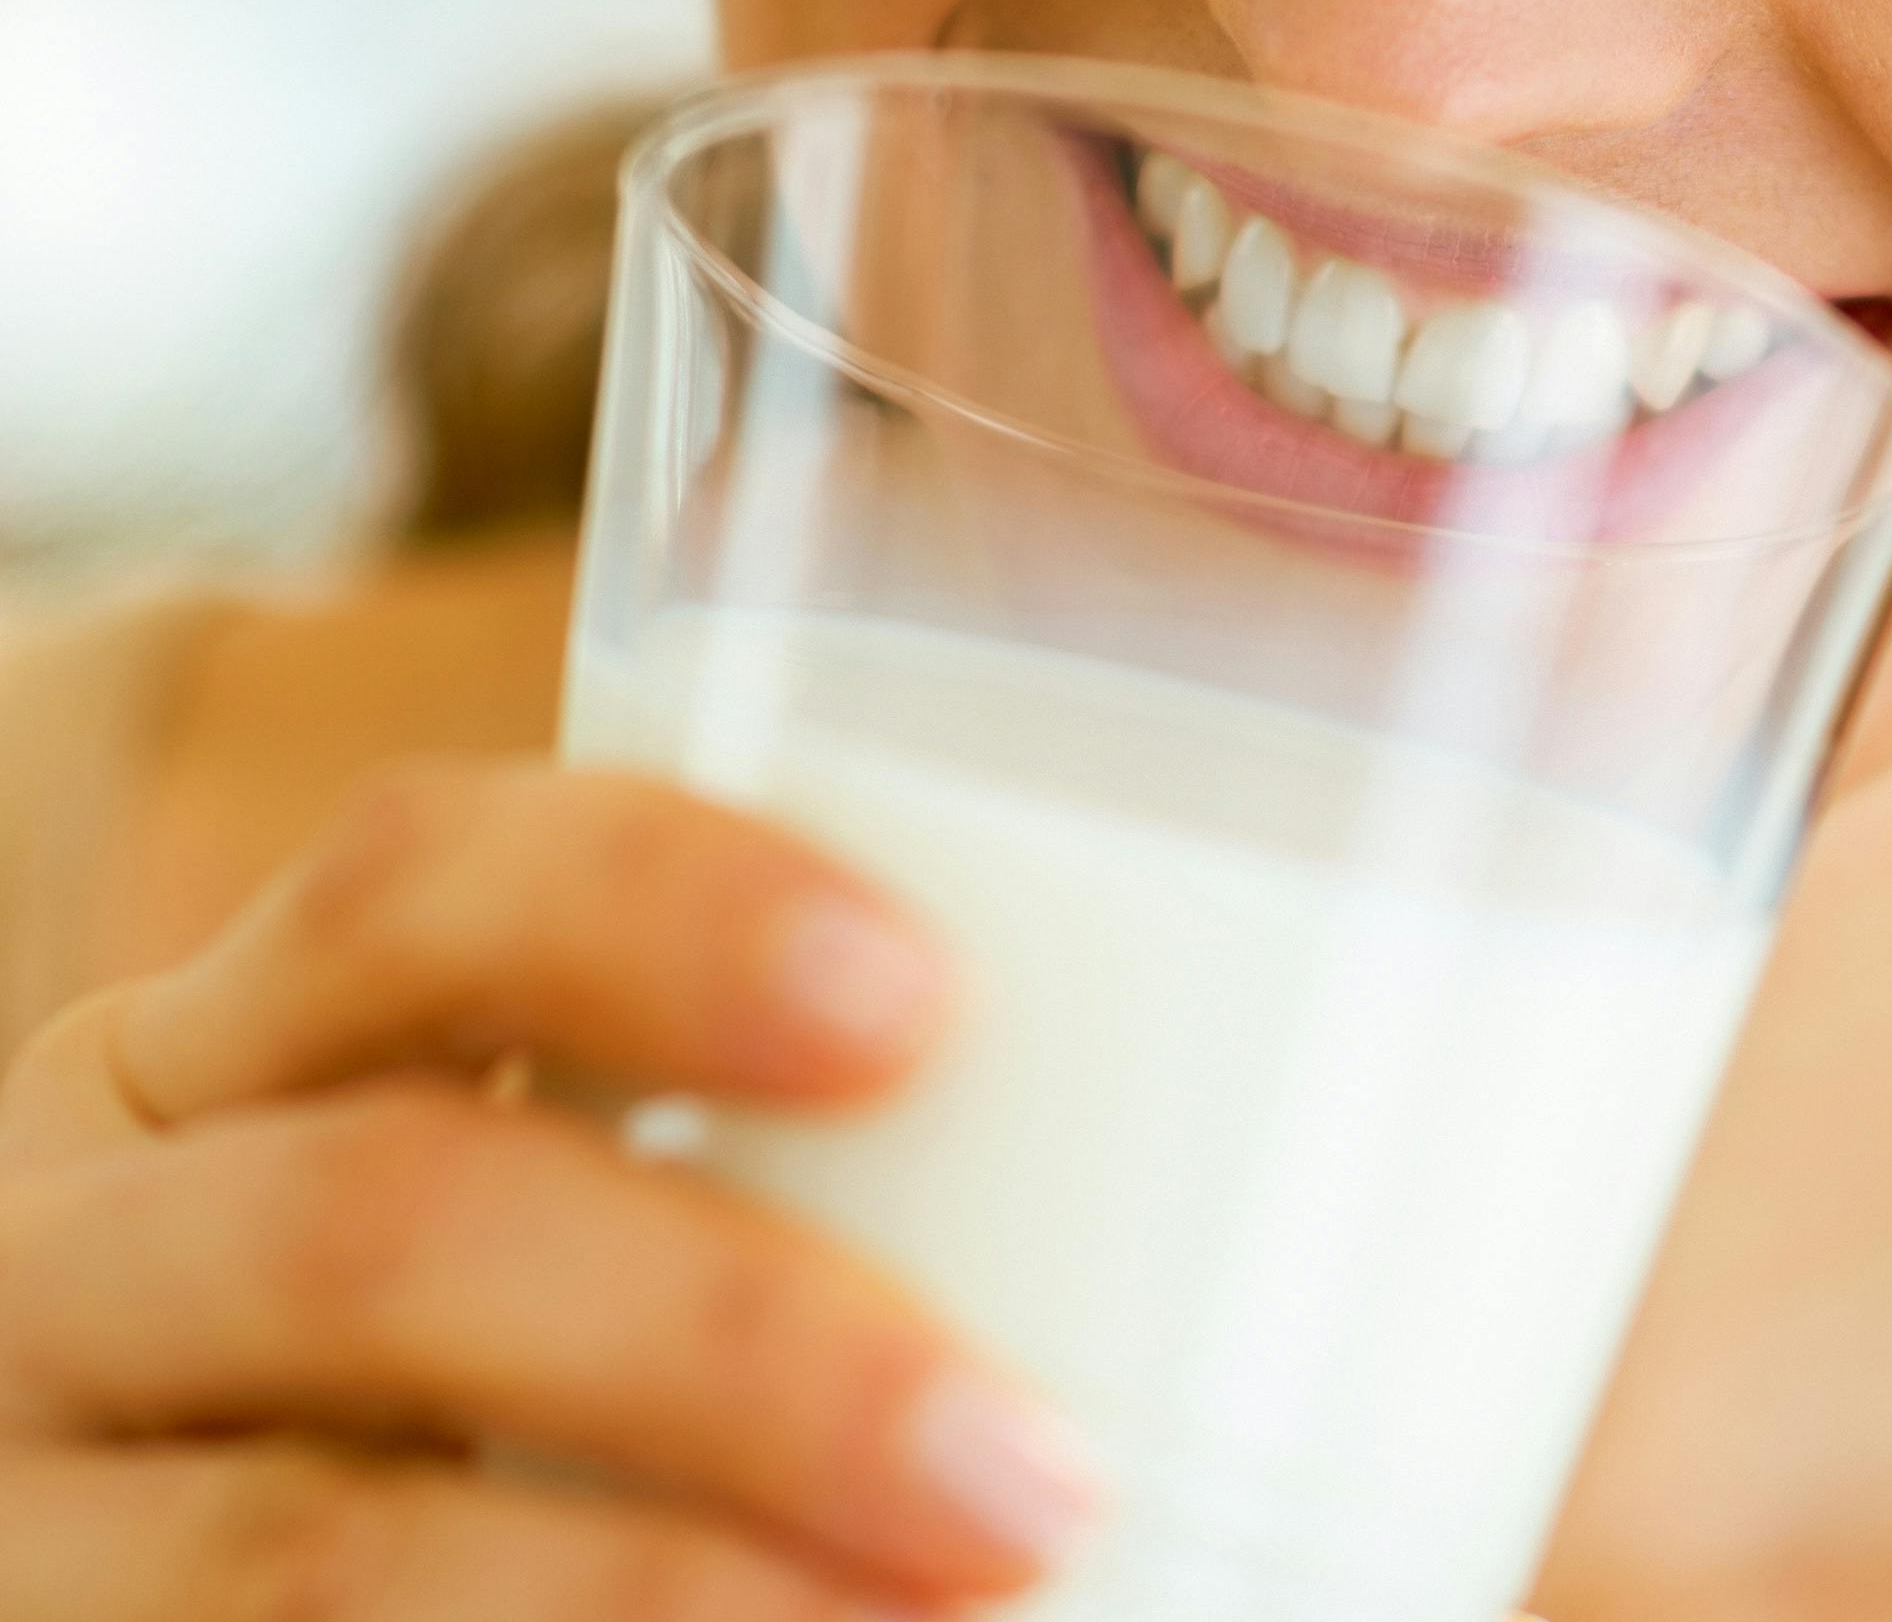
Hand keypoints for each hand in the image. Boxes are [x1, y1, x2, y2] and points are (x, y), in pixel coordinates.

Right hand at [0, 758, 1095, 1616]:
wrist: (200, 1592)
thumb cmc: (438, 1404)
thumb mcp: (508, 1243)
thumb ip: (761, 1198)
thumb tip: (1227, 1259)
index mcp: (225, 1061)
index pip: (418, 885)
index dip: (662, 913)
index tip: (923, 1003)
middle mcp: (77, 1254)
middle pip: (380, 1227)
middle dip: (732, 1348)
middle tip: (1029, 1471)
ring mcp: (26, 1520)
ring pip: (309, 1551)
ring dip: (650, 1602)